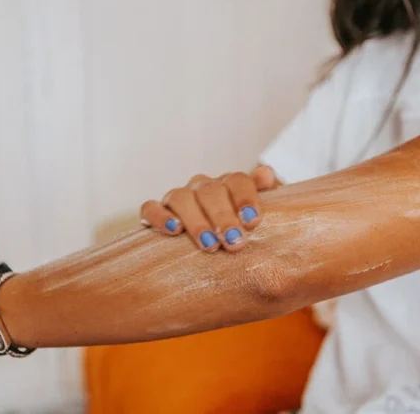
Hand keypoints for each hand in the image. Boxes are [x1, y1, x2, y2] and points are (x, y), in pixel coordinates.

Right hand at [140, 165, 279, 251]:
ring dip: (197, 221)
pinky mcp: (156, 212)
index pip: (237, 180)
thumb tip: (267, 174)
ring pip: (181, 197)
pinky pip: (151, 208)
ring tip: (209, 244)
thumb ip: (268, 195)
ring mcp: (178, 198)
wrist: (213, 244)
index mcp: (229, 185)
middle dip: (223, 217)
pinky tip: (174, 230)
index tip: (252, 221)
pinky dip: (160, 216)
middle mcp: (203, 187)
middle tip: (234, 242)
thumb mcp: (257, 216)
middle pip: (211, 191)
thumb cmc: (238, 231)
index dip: (244, 198)